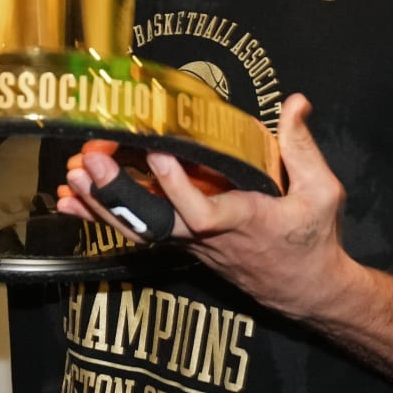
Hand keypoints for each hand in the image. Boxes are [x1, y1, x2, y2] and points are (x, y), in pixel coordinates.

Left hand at [58, 94, 353, 317]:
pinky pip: (137, 230)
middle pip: (154, 221)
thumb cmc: (313, 241)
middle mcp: (208, 236)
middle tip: (88, 162)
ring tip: (70, 176)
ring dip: (100, 203)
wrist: (305, 290)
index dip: (177, 184)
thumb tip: (294, 102)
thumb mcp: (323, 193)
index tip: (157, 151)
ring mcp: (190, 242)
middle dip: (118, 194)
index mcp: (243, 220)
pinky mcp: (182, 242)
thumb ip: (302, 148)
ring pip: (138, 228)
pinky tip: (70, 200)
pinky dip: (101, 215)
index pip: (203, 210)